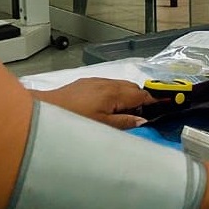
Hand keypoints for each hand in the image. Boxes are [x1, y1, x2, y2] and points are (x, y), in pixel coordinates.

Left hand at [38, 78, 157, 129]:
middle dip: (141, 99)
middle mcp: (106, 82)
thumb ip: (125, 123)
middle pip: (132, 88)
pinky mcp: (85, 83)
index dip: (153, 101)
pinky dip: (114, 94)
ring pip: (119, 86)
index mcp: (113, 92)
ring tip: (126, 114)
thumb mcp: (103, 126)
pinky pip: (107, 86)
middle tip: (144, 115)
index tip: (164, 106)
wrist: (45, 110)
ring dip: (127, 96)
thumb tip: (143, 120)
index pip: (140, 95)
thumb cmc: (74, 120)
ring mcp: (94, 81)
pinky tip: (109, 107)